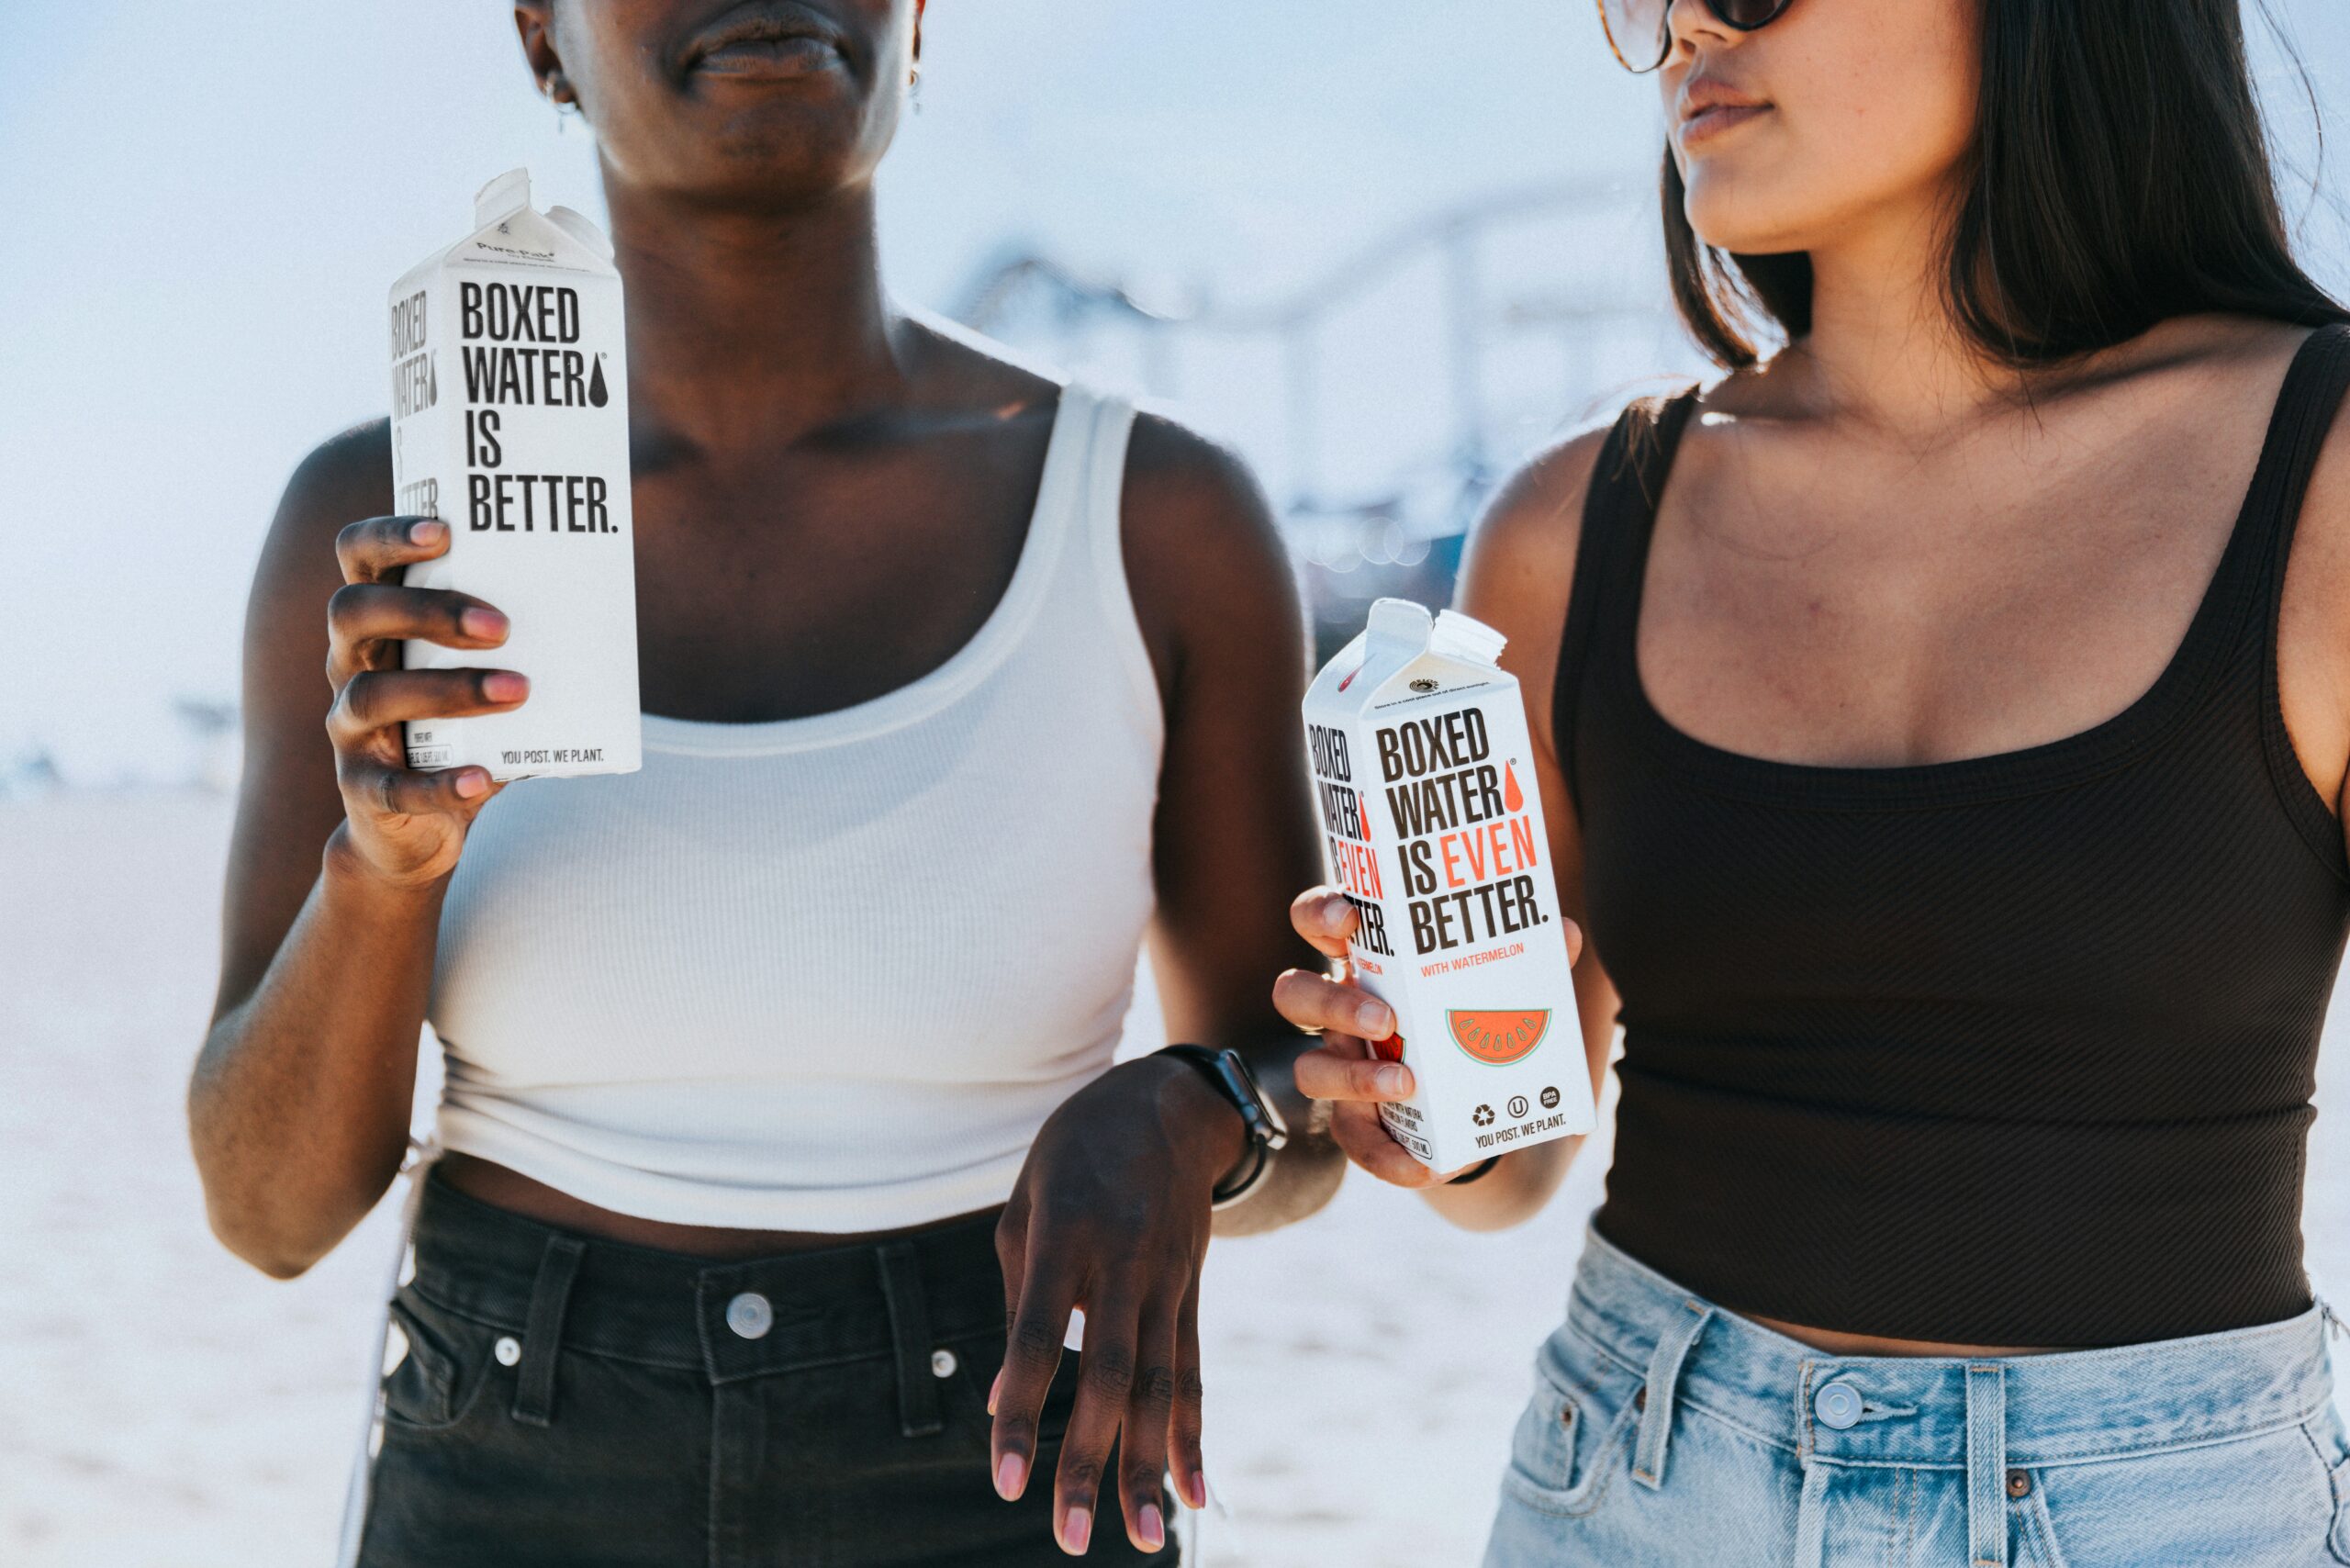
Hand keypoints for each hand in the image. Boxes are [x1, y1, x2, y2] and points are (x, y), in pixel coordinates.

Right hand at [325, 516, 525, 889]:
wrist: (416, 828)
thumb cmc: (462, 729)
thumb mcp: (481, 675)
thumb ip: (523, 641)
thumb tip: (610, 602)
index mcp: (376, 624)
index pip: (358, 558)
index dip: (387, 535)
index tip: (445, 529)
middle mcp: (349, 665)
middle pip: (355, 613)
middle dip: (426, 610)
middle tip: (502, 625)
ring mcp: (348, 728)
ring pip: (372, 695)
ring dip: (447, 690)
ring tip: (518, 690)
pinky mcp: (362, 790)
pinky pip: (391, 786)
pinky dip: (438, 783)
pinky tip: (482, 777)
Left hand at [991, 1055, 1246, 1554]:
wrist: (1167, 1105)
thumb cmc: (1072, 1156)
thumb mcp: (1025, 1206)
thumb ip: (1017, 1299)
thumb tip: (1003, 1398)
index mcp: (1067, 1236)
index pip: (1039, 1338)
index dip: (1023, 1411)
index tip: (1007, 1480)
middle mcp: (1125, 1263)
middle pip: (1110, 1377)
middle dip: (1089, 1461)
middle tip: (1070, 1537)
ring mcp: (1168, 1280)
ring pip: (1161, 1385)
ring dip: (1150, 1466)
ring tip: (1142, 1538)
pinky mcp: (1192, 1293)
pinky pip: (1193, 1373)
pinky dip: (1192, 1435)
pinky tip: (1192, 1493)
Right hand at [1276, 888, 1580, 1188]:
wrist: (1486, 1105)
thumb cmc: (1480, 1019)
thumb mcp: (1507, 985)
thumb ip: (1532, 958)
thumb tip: (1567, 931)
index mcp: (1367, 961)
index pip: (1317, 921)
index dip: (1320, 914)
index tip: (1351, 917)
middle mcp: (1339, 1013)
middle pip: (1294, 993)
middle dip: (1332, 1002)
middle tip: (1385, 1019)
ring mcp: (1341, 1069)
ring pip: (1309, 1070)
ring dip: (1352, 1078)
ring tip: (1406, 1082)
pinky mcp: (1358, 1125)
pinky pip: (1356, 1143)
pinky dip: (1388, 1158)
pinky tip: (1423, 1168)